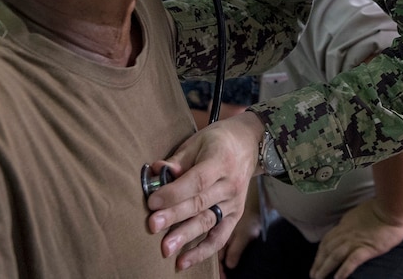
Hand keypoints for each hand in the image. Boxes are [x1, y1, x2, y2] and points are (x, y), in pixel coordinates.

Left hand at [145, 111, 264, 270]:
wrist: (249, 143)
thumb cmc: (218, 141)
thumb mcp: (198, 141)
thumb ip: (178, 160)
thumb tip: (155, 171)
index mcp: (220, 160)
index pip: (197, 181)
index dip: (174, 193)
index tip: (153, 202)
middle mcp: (230, 183)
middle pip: (200, 203)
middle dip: (175, 216)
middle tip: (153, 226)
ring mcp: (234, 201)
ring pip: (209, 221)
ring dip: (186, 236)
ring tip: (166, 250)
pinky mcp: (235, 215)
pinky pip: (220, 236)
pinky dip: (203, 251)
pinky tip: (184, 261)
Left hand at [309, 198, 402, 278]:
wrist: (392, 208)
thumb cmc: (381, 209)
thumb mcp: (360, 213)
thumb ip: (352, 222)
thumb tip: (347, 226)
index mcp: (345, 224)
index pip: (328, 239)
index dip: (320, 252)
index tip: (316, 260)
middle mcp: (346, 233)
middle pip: (327, 249)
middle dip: (318, 263)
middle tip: (312, 275)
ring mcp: (355, 241)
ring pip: (334, 256)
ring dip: (325, 268)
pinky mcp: (367, 248)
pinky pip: (351, 261)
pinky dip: (343, 270)